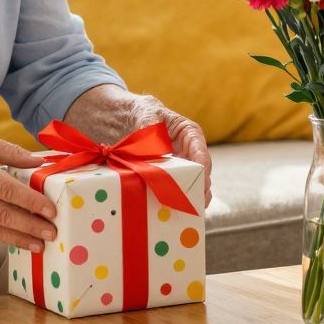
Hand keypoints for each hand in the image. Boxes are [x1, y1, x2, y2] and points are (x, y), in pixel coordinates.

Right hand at [0, 133, 58, 251]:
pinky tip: (24, 242)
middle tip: (52, 232)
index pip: (7, 190)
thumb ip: (13, 152)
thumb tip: (39, 162)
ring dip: (20, 238)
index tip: (50, 210)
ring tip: (42, 244)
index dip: (30, 202)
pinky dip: (7, 238)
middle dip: (30, 225)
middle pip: (3, 213)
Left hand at [66, 85, 213, 207]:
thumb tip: (155, 148)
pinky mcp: (165, 177)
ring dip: (187, 198)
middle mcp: (188, 152)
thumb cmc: (138, 111)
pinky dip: (170, 199)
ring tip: (186, 212)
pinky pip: (171, 189)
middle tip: (195, 202)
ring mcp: (178, 166)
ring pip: (189, 184)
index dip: (202, 167)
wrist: (121, 119)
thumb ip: (150, 128)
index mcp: (189, 133)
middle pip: (199, 173)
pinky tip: (168, 212)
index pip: (200, 151)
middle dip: (199, 188)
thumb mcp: (145, 113)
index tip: (201, 180)